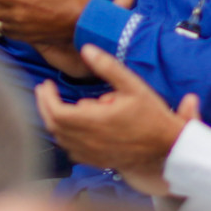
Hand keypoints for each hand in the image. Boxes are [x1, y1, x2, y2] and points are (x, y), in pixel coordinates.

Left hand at [34, 45, 195, 195]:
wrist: (167, 149)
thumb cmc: (152, 117)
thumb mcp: (133, 85)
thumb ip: (108, 66)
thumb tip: (87, 49)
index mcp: (94, 121)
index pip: (56, 111)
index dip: (46, 97)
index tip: (46, 84)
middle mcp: (88, 140)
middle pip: (53, 125)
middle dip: (44, 106)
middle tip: (44, 92)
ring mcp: (91, 153)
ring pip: (60, 139)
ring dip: (54, 121)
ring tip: (55, 104)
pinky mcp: (96, 161)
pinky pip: (71, 150)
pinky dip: (64, 137)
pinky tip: (71, 126)